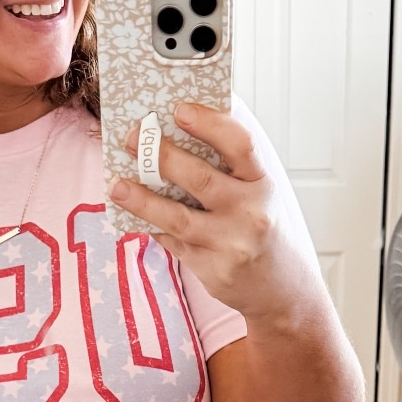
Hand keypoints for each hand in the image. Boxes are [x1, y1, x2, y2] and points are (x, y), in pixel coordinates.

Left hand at [108, 100, 321, 329]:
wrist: (283, 292)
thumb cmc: (265, 231)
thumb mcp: (261, 194)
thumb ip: (231, 168)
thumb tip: (181, 130)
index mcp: (263, 184)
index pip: (239, 145)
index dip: (209, 123)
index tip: (179, 109)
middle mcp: (250, 214)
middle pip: (200, 179)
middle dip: (162, 156)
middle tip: (131, 138)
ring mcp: (230, 246)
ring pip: (178, 218)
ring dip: (142, 200)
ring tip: (117, 186)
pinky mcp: (213, 271)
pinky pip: (174, 243)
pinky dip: (153, 226)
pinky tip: (134, 214)